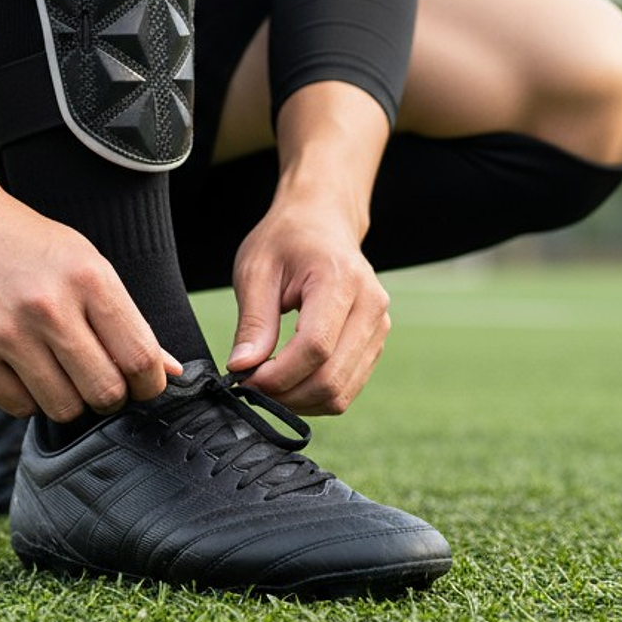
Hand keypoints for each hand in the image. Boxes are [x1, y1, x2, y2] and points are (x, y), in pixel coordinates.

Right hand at [0, 187, 182, 420]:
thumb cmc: (27, 243)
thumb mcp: (85, 262)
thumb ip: (126, 318)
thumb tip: (168, 370)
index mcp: (88, 277)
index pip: (139, 357)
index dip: (149, 383)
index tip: (144, 383)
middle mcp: (49, 306)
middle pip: (105, 392)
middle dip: (112, 397)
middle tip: (101, 381)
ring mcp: (6, 333)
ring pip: (64, 408)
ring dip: (71, 400)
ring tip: (61, 372)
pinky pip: (19, 407)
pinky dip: (29, 398)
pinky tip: (25, 368)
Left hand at [226, 198, 390, 415]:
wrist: (323, 221)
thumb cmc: (286, 240)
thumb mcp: (256, 270)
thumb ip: (253, 322)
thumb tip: (242, 368)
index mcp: (341, 279)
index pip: (316, 347)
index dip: (278, 374)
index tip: (244, 377)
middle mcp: (371, 305)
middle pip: (332, 377)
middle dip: (286, 393)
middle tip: (251, 385)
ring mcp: (379, 326)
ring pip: (342, 392)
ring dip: (300, 400)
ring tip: (267, 382)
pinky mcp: (375, 342)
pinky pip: (347, 387)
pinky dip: (315, 395)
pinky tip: (289, 379)